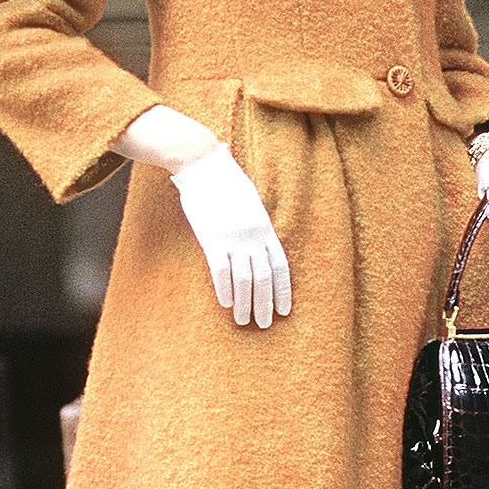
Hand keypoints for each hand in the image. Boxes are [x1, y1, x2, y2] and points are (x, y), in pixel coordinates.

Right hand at [169, 141, 291, 327]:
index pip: (280, 265)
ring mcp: (232, 238)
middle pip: (263, 277)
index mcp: (265, 227)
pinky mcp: (210, 238)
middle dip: (265, 303)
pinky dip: (224, 289)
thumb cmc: (225, 180)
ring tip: (244, 321)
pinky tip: (225, 304)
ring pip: (243, 279)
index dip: (283, 290)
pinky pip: (220, 270)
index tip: (285, 310)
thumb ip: (257, 222)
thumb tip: (260, 239)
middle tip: (264, 323)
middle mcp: (253, 236)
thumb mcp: (251, 201)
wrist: (203, 164)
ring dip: (245, 303)